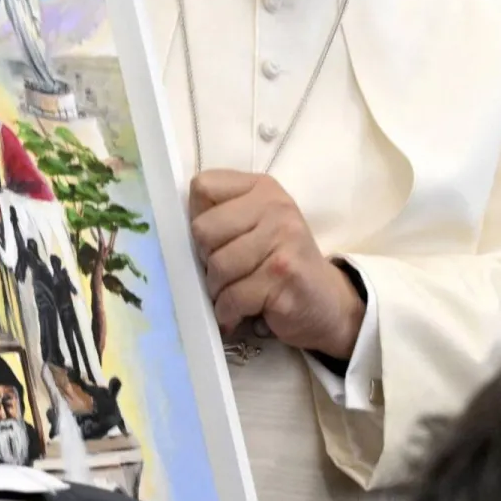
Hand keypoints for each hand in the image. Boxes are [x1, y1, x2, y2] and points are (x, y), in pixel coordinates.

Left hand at [189, 169, 365, 357]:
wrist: (328, 302)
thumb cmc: (280, 262)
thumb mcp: (257, 226)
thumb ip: (222, 215)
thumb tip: (172, 226)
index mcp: (262, 188)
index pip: (202, 187)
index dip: (198, 218)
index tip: (215, 240)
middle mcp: (275, 207)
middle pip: (203, 230)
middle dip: (205, 259)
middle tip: (224, 272)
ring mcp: (282, 240)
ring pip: (216, 266)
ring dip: (217, 290)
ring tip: (233, 294)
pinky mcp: (283, 276)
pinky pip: (232, 297)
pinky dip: (228, 313)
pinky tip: (238, 313)